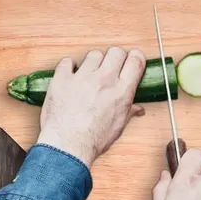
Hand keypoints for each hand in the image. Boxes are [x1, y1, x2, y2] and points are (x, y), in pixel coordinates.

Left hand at [37, 48, 146, 166]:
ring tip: (90, 73)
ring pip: (93, 54)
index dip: (135, 57)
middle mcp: (104, 80)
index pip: (135, 60)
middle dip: (115, 57)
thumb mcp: (118, 127)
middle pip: (116, 52)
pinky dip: (70, 66)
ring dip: (93, 62)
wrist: (67, 147)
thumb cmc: (92, 140)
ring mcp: (82, 77)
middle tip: (111, 66)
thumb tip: (137, 109)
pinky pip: (68, 61)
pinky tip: (71, 75)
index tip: (131, 60)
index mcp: (121, 91)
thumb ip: (129, 111)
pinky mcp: (63, 79)